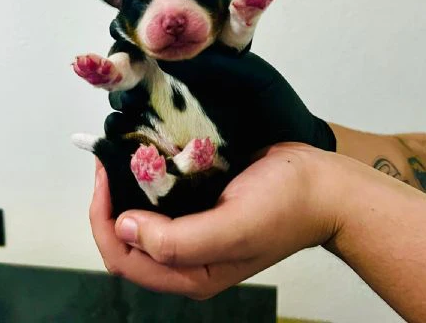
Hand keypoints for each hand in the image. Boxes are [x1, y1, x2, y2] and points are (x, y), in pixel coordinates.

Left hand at [90, 143, 339, 298]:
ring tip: (121, 153)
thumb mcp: (235, 228)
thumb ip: (179, 241)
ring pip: (141, 216)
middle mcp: (187, 255)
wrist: (321, 184)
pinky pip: (161, 196)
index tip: (105, 175)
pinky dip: (147, 176)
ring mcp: (194, 227)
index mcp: (191, 273)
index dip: (104, 220)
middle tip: (109, 159)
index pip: (124, 258)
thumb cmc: (285, 206)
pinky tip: (147, 152)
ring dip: (126, 187)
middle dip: (109, 202)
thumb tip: (125, 228)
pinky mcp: (202, 202)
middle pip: (126, 238)